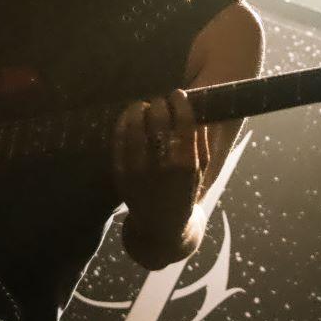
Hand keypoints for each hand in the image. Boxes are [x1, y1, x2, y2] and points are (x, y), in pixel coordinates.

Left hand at [112, 88, 208, 228]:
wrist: (161, 226)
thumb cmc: (184, 192)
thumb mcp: (201, 170)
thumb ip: (202, 140)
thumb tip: (195, 108)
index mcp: (187, 163)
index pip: (184, 120)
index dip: (180, 101)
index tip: (178, 94)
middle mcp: (162, 166)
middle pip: (158, 118)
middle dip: (159, 103)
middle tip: (159, 102)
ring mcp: (138, 169)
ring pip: (134, 124)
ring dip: (138, 108)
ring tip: (143, 106)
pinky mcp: (120, 173)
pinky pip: (118, 139)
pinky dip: (123, 122)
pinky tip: (129, 117)